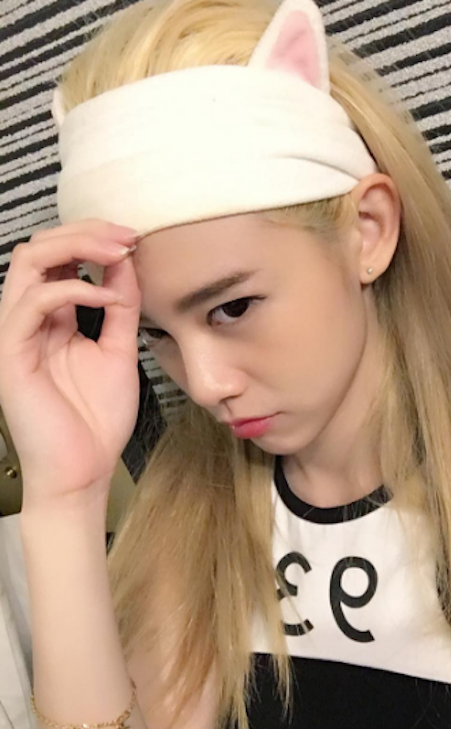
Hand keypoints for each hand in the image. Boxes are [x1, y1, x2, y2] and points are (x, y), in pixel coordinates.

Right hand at [0, 219, 141, 504]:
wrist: (84, 471)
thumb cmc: (97, 419)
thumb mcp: (118, 351)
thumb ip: (120, 309)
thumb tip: (127, 263)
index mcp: (51, 319)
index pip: (59, 259)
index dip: (93, 239)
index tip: (135, 238)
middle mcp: (29, 320)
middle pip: (39, 249)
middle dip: (84, 232)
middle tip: (126, 234)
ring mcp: (17, 335)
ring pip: (27, 262)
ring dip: (75, 248)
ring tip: (118, 253)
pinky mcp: (12, 355)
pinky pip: (32, 303)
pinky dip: (71, 290)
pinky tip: (105, 298)